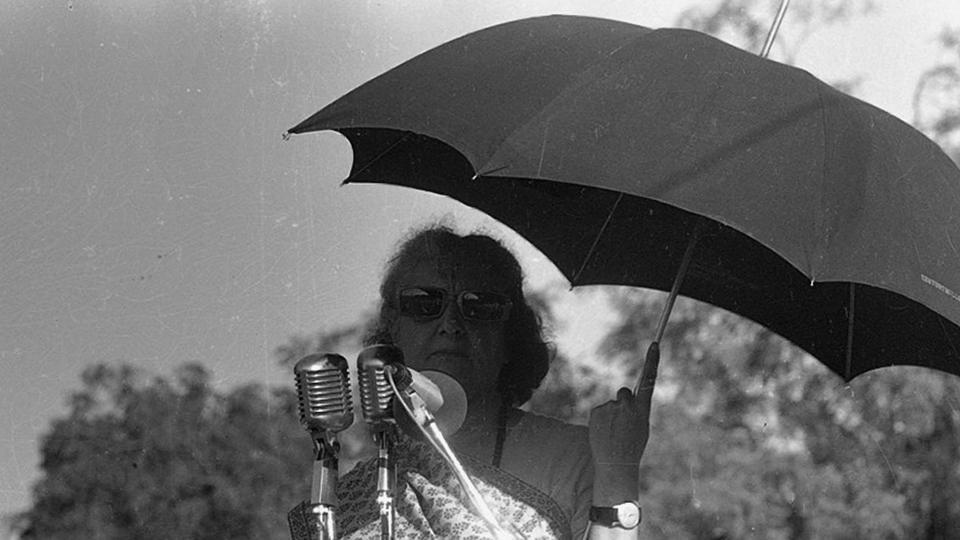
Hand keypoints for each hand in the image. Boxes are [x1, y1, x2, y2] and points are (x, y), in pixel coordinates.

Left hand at [588, 342, 659, 503]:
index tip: (654, 345)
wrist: (615, 464)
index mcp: (643, 410)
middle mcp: (628, 406)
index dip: (652, 362)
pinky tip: (604, 433)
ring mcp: (611, 408)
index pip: (649, 380)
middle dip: (623, 404)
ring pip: (612, 404)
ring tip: (612, 433)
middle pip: (624, 393)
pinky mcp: (596, 411)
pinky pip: (600, 410)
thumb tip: (627, 395)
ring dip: (611, 415)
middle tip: (622, 423)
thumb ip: (636, 409)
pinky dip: (601, 419)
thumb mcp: (641, 427)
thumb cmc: (632, 446)